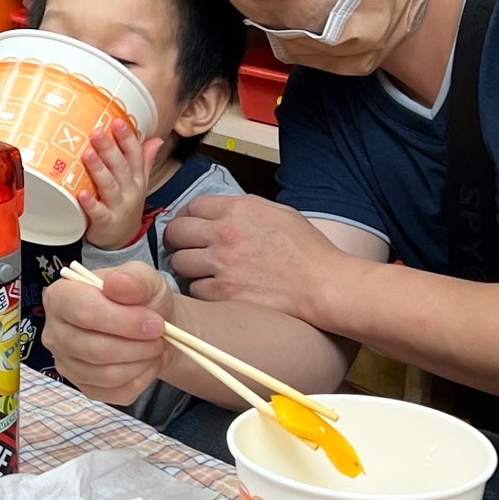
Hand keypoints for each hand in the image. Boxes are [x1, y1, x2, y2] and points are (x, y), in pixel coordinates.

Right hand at [40, 261, 170, 406]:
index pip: (83, 312)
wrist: (150, 327)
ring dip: (142, 362)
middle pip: (95, 349)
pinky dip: (141, 379)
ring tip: (154, 346)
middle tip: (159, 335)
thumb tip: (116, 284)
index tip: (155, 322)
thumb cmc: (140, 299)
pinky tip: (146, 362)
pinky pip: (116, 393)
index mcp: (60, 296)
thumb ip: (133, 279)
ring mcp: (67, 364)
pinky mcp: (85, 388)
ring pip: (107, 374)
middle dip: (138, 345)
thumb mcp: (144, 278)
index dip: (123, 321)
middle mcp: (55, 333)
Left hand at [78, 121, 162, 249]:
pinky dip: (90, 203)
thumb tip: (156, 138)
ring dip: (99, 170)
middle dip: (109, 148)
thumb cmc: (125, 205)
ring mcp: (118, 207)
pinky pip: (98, 212)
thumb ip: (144, 160)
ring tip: (88, 154)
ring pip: (109, 186)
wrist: (122, 240)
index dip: (126, 138)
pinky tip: (80, 193)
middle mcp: (130, 191)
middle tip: (96, 131)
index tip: (116, 121)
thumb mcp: (139, 183)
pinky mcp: (105, 223)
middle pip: (121, 167)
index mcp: (137, 178)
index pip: (134, 155)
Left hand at [163, 194, 352, 323]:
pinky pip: (195, 289)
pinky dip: (202, 290)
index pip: (191, 206)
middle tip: (185, 248)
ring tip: (202, 270)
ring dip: (188, 267)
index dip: (186, 217)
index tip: (187, 226)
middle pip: (176, 233)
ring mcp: (222, 264)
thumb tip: (218, 212)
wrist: (322, 284)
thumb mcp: (277, 212)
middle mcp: (225, 233)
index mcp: (238, 209)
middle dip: (177, 240)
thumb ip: (243, 209)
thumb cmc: (307, 250)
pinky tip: (217, 288)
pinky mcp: (223, 292)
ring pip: (179, 263)